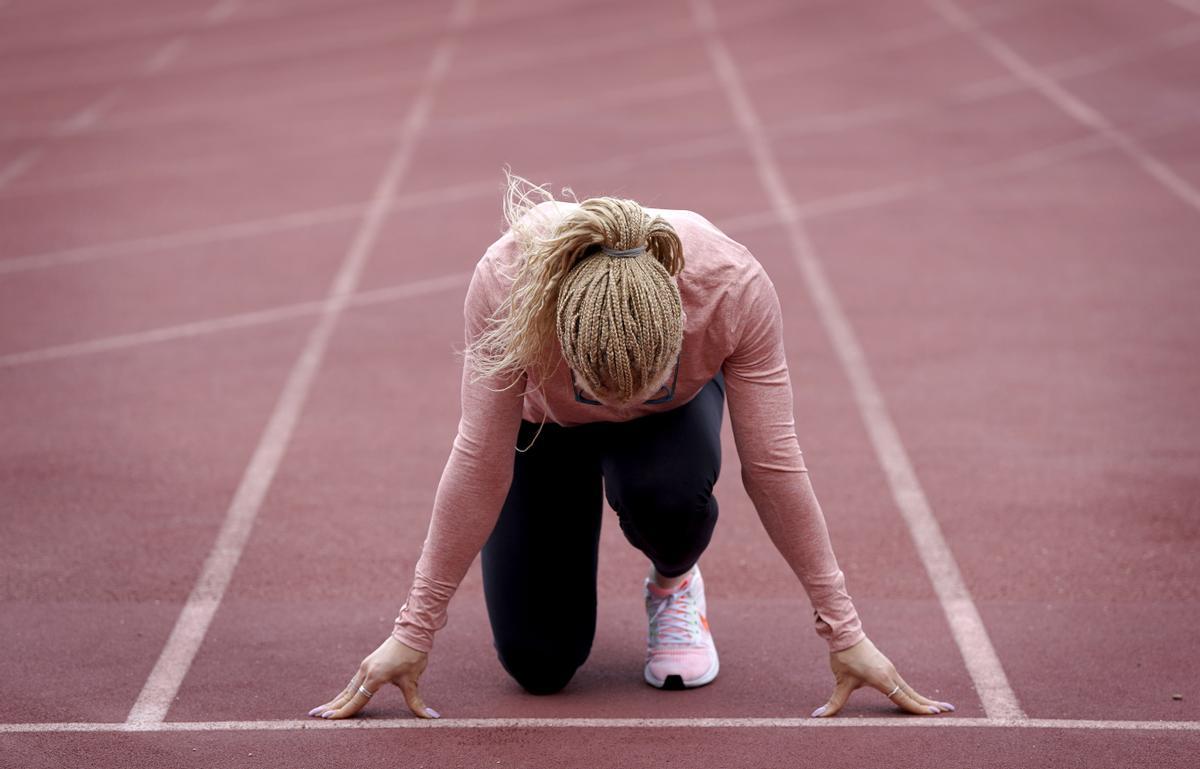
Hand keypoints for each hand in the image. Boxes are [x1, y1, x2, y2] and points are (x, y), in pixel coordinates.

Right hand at [307, 636, 439, 719]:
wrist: (412, 633)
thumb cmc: (412, 656)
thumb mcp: (413, 680)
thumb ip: (416, 701)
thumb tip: (431, 717)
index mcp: (375, 676)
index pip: (357, 699)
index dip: (343, 712)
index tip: (329, 720)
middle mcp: (366, 671)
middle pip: (346, 694)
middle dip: (331, 706)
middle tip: (314, 716)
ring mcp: (365, 666)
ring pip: (348, 688)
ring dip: (335, 699)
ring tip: (321, 709)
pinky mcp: (368, 664)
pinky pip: (353, 682)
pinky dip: (345, 692)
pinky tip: (340, 698)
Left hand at [811, 636, 953, 716]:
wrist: (845, 634)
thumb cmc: (844, 658)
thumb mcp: (840, 681)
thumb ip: (833, 702)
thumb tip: (817, 716)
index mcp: (882, 679)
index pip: (903, 698)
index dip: (918, 708)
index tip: (934, 715)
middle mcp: (891, 674)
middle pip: (913, 694)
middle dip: (930, 705)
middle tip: (949, 712)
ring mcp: (891, 670)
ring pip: (910, 689)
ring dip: (924, 699)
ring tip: (940, 708)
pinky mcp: (888, 667)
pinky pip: (904, 684)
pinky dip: (914, 693)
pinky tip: (919, 698)